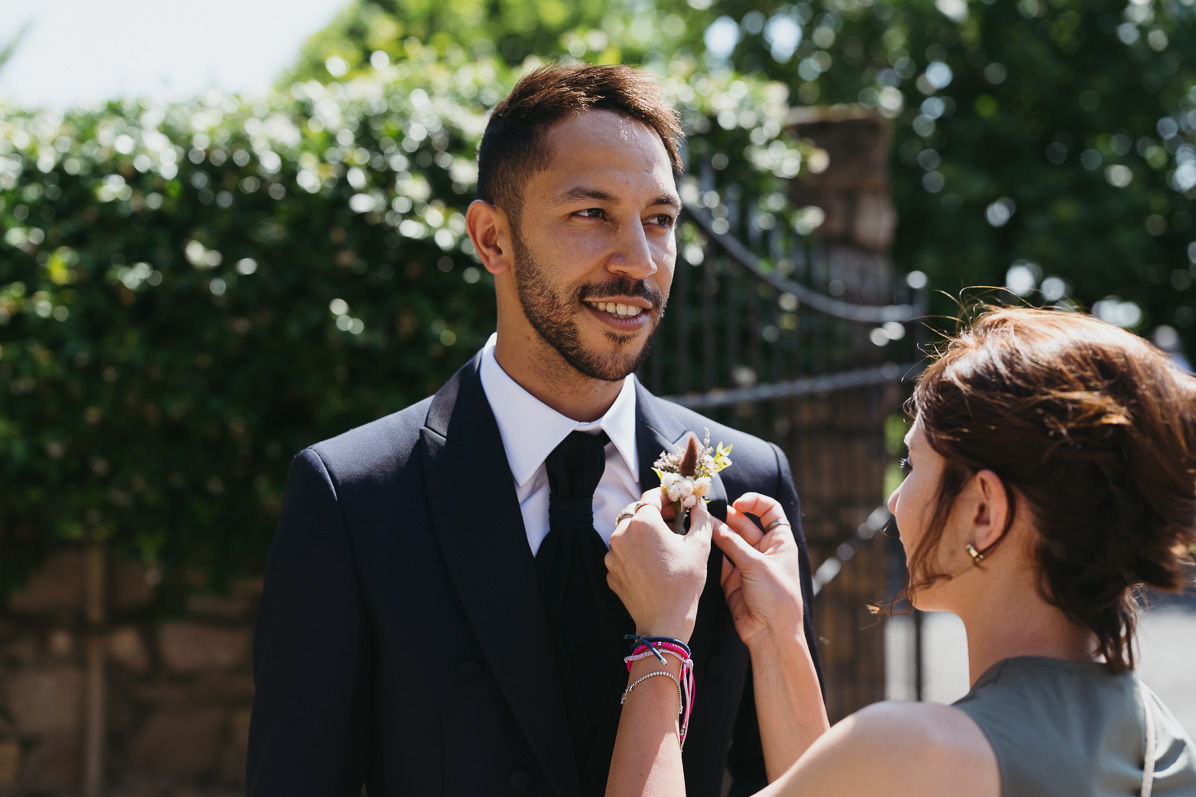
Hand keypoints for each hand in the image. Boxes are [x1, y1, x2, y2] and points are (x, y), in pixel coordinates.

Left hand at [605, 489, 711, 642]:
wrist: (665, 621)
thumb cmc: (684, 582)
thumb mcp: (700, 546)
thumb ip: (700, 518)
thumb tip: (699, 504)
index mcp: (643, 522)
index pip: (652, 496)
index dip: (667, 496)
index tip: (677, 502)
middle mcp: (622, 534)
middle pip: (637, 513)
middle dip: (655, 514)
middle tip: (673, 523)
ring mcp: (612, 554)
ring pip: (628, 533)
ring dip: (643, 534)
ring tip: (663, 546)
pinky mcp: (610, 571)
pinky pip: (622, 554)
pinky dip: (635, 554)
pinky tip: (652, 564)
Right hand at [714, 492, 805, 649]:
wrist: (771, 634)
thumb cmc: (776, 597)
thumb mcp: (756, 564)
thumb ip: (732, 542)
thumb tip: (711, 522)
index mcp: (779, 541)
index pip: (769, 511)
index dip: (754, 502)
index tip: (737, 503)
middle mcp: (763, 550)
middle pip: (743, 524)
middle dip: (725, 518)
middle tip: (705, 514)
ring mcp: (747, 564)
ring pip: (728, 542)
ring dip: (716, 535)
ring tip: (699, 528)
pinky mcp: (732, 578)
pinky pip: (719, 560)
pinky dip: (711, 553)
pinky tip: (701, 547)